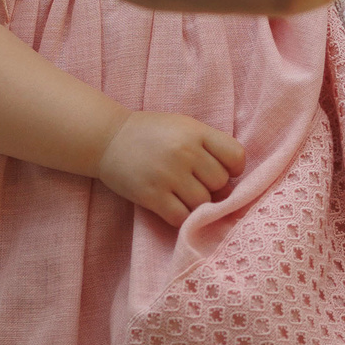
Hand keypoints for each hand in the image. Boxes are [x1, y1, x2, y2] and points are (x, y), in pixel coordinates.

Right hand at [96, 111, 245, 225]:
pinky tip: (171, 206)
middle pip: (220, 183)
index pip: (236, 156)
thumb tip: (231, 183)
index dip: (234, 168)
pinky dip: (181, 217)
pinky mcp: (151, 195)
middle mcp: (184, 152)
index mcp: (196, 132)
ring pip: (203, 203)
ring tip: (183, 195)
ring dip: (196, 204)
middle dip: (212, 187)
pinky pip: (181, 217)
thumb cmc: (150, 134)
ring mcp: (167, 174)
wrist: (107, 139)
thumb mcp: (183, 127)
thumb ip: (208, 146)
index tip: (222, 171)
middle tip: (195, 183)